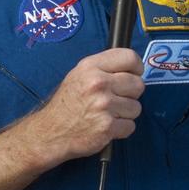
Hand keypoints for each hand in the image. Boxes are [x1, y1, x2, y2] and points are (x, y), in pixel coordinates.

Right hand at [33, 48, 144, 164]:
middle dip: (131, 94)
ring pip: (136, 107)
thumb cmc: (67, 104)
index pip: (129, 57)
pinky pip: (130, 126)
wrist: (50, 132)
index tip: (134, 74)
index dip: (137, 67)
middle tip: (116, 99)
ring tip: (107, 114)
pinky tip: (106, 126)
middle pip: (138, 84)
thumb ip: (104, 68)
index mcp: (91, 67)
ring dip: (125, 113)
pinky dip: (121, 129)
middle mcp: (98, 83)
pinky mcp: (107, 127)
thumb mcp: (79, 75)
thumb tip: (132, 67)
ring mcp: (103, 106)